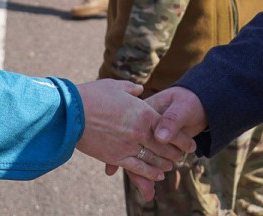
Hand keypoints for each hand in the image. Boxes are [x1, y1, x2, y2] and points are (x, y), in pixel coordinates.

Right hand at [75, 80, 194, 200]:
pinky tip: (158, 176)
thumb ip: (131, 89)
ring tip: (172, 166)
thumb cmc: (92, 95)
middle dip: (176, 153)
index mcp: (143, 112)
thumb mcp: (115, 86)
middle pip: (164, 146)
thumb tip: (139, 90)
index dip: (183, 139)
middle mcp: (139, 131)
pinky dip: (150, 173)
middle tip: (182, 157)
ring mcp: (128, 145)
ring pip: (153, 159)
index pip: (169, 129)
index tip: (191, 145)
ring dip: (165, 164)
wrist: (71, 111)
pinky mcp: (115, 157)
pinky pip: (137, 167)